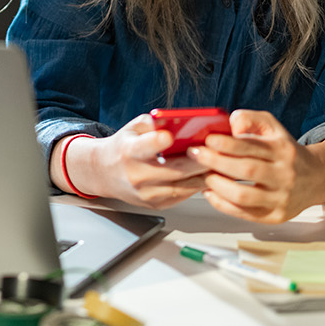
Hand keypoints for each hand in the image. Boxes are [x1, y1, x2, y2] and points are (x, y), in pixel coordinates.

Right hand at [60, 114, 209, 208]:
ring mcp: (146, 193)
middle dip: (199, 161)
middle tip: (218, 152)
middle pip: (174, 170)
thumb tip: (179, 121)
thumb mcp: (132, 128)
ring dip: (203, 175)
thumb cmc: (123, 147)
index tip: (170, 136)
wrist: (104, 173)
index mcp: (129, 152)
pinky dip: (196, 185)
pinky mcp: (155, 204)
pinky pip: (182, 196)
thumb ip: (154, 123)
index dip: (157, 142)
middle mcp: (136, 175)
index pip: (144, 147)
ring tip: (220, 164)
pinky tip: (207, 175)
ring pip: (183, 186)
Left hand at [188, 110, 324, 223]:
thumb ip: (250, 119)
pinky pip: (245, 214)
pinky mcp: (275, 216)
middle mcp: (284, 175)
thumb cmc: (285, 151)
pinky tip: (210, 193)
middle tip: (196, 155)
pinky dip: (223, 205)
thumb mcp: (273, 127)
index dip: (226, 144)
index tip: (207, 140)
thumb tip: (231, 125)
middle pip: (247, 170)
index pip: (251, 147)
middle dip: (216, 162)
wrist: (316, 178)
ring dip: (218, 186)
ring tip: (204, 176)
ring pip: (244, 196)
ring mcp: (281, 198)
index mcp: (283, 150)